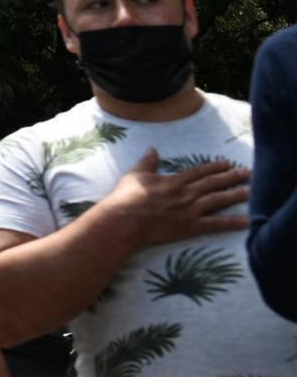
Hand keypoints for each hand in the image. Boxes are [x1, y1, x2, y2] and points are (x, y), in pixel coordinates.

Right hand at [94, 149, 251, 247]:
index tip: (227, 163)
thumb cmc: (125, 198)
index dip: (214, 167)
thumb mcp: (135, 175)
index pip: (199, 172)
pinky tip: (246, 221)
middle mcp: (186, 193)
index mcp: (174, 181)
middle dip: (232, 177)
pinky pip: (216, 224)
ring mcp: (190, 210)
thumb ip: (147, 162)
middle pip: (213, 183)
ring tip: (252, 191)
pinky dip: (232, 223)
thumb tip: (152, 149)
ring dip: (236, 195)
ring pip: (219, 200)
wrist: (125, 220)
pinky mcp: (191, 227)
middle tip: (249, 173)